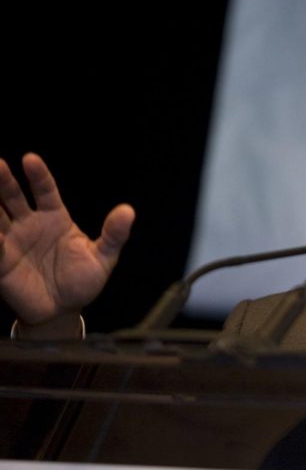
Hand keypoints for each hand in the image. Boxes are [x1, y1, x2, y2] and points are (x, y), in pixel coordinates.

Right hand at [0, 153, 133, 334]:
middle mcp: (29, 224)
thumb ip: (113, 235)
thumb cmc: (82, 280)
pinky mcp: (0, 262)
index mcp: (54, 218)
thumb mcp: (103, 258)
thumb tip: (128, 211)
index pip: (44, 191)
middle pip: (13, 197)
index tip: (31, 159)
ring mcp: (12, 241)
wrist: (64, 310)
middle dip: (4, 180)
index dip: (38, 175)